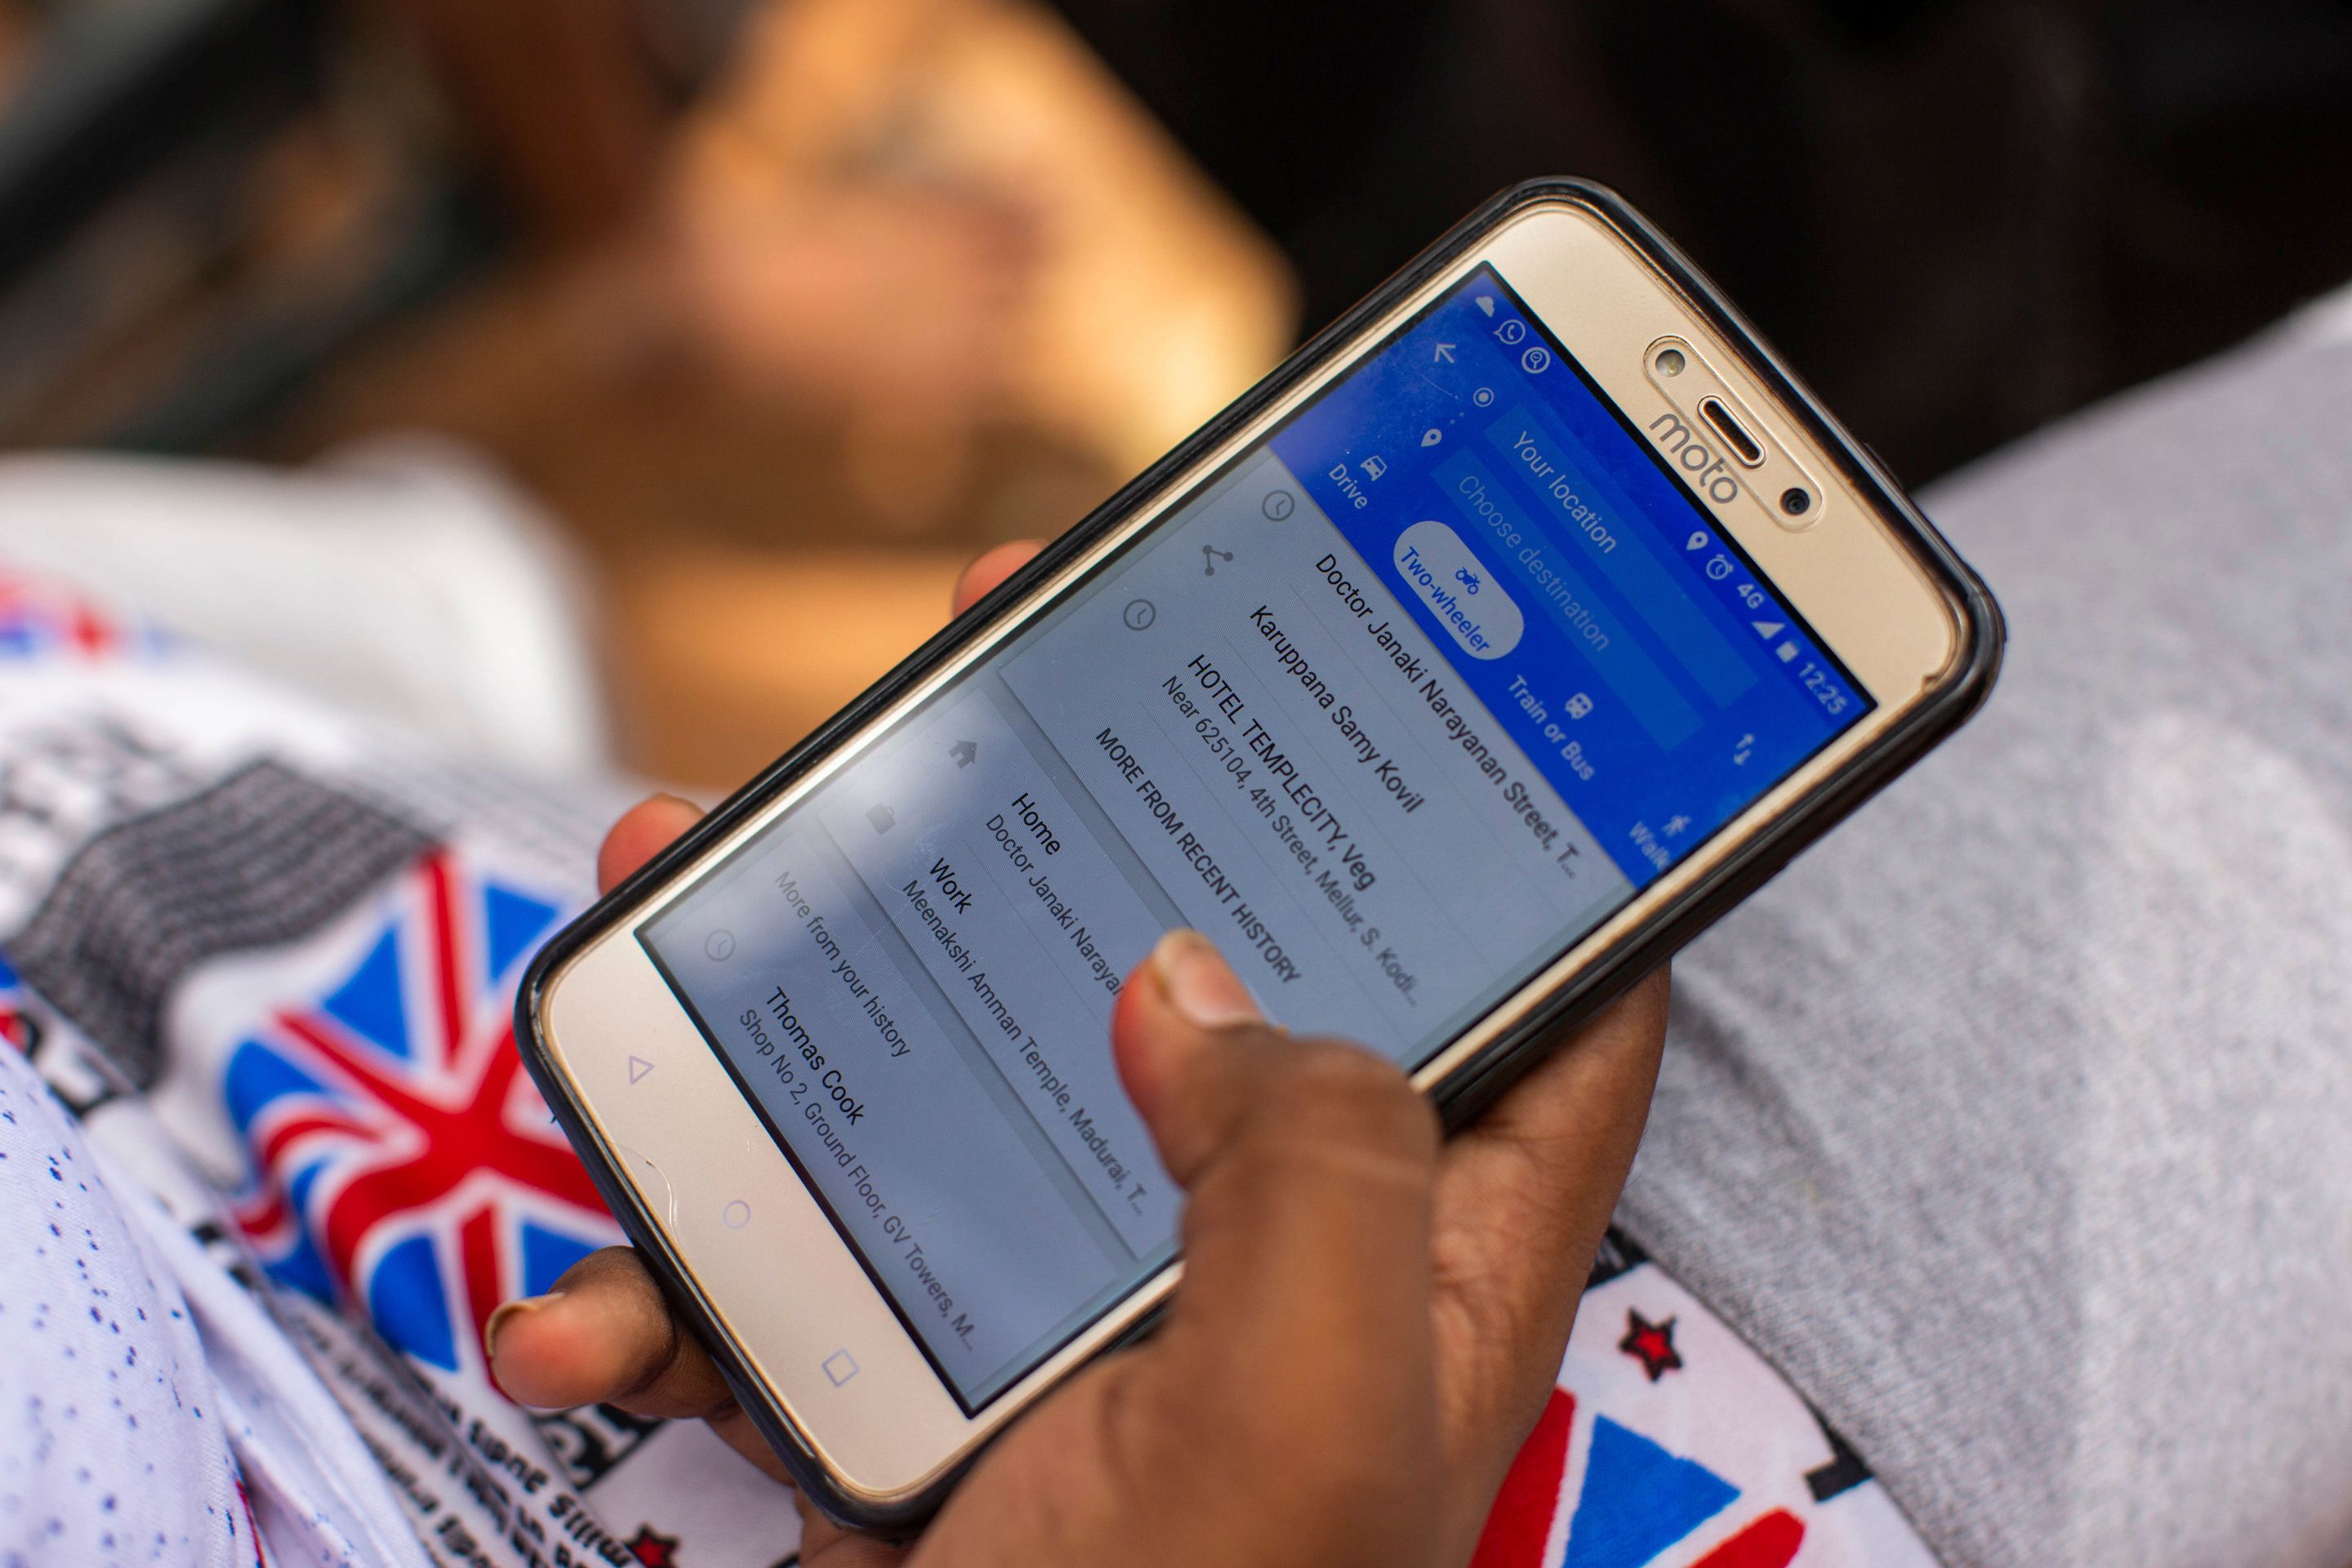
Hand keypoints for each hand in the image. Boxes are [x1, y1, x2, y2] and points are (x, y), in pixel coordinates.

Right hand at [490, 544, 1668, 1565]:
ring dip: (810, 983)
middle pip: (1211, 975)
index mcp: (1418, 1266)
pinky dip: (680, 1273)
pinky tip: (592, 1307)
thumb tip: (1194, 972)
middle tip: (991, 652)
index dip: (1519, 833)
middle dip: (1094, 812)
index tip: (1422, 674)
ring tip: (689, 867)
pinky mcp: (925, 1394)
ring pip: (967, 1078)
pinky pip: (803, 1272)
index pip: (1543, 1005)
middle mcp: (1259, 1267)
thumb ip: (1312, 1174)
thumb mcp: (1294, 1434)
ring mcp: (1076, 1322)